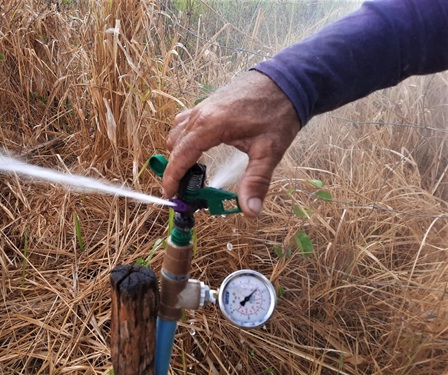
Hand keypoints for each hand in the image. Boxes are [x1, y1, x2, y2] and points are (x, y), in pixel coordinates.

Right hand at [163, 70, 300, 216]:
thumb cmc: (278, 112)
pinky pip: (185, 122)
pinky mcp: (209, 103)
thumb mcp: (269, 150)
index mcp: (210, 125)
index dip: (171, 177)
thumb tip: (250, 211)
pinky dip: (184, 138)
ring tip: (190, 172)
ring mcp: (203, 106)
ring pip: (177, 132)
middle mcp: (200, 114)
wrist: (287, 79)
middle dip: (175, 169)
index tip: (169, 195)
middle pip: (175, 146)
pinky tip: (199, 149)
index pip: (180, 156)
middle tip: (185, 190)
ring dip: (178, 152)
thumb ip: (256, 181)